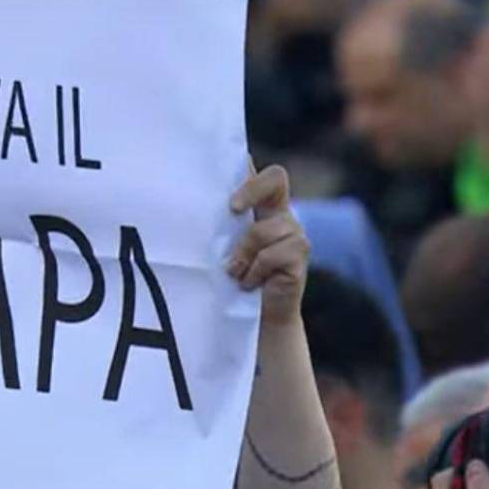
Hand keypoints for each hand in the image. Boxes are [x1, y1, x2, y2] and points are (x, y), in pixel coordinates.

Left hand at [228, 164, 309, 325]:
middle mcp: (280, 214)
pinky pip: (271, 254)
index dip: (248, 168)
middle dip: (251, 190)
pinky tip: (248, 283)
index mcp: (261, 207)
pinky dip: (253, 271)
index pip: (260, 174)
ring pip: (263, 229)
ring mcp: (293, 232)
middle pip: (275, 178)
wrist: (257, 320)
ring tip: (233, 273)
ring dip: (242, 253)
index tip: (225, 180)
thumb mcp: (221, 250)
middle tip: (232, 210)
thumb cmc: (233, 282)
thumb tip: (188, 205)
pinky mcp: (299, 255)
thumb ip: (216, 228)